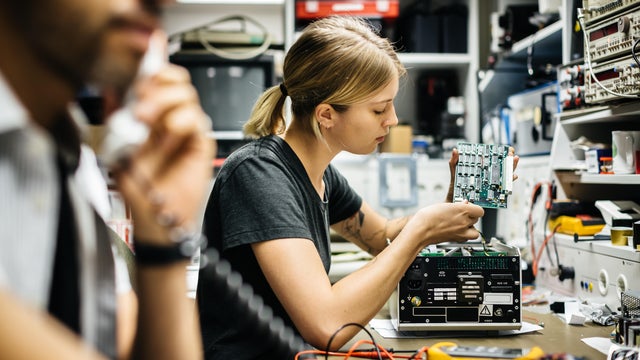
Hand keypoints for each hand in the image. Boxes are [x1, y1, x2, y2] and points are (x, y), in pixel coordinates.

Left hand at [113, 64, 215, 244]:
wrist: (156, 217)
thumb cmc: (139, 190)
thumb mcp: (117, 150)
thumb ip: (117, 121)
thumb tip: (113, 92)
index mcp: (152, 116)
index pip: (158, 79)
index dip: (153, 68)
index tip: (139, 71)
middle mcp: (171, 119)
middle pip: (177, 80)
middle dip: (157, 84)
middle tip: (140, 104)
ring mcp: (188, 130)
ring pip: (188, 95)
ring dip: (165, 102)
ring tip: (148, 122)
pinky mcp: (201, 143)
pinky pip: (197, 119)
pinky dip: (180, 122)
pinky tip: (167, 137)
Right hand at [404, 202, 484, 246]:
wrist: (420, 231)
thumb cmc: (427, 218)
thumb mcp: (443, 205)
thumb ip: (456, 205)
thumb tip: (464, 204)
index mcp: (461, 210)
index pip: (480, 210)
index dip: (474, 207)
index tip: (469, 206)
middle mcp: (463, 222)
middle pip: (476, 219)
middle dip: (470, 215)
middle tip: (461, 213)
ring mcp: (461, 232)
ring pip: (475, 230)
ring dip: (471, 226)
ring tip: (462, 223)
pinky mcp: (456, 239)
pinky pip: (467, 237)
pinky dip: (466, 234)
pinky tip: (458, 230)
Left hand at [445, 146, 519, 202]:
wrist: (455, 201)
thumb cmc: (456, 187)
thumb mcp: (454, 172)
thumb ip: (454, 161)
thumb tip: (455, 150)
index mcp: (481, 169)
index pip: (495, 159)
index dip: (502, 153)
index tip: (507, 149)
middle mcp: (489, 176)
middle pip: (503, 166)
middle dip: (509, 159)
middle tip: (511, 154)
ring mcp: (491, 184)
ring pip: (505, 175)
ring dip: (511, 167)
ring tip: (514, 161)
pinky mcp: (491, 193)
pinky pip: (503, 187)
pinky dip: (509, 181)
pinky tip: (513, 176)